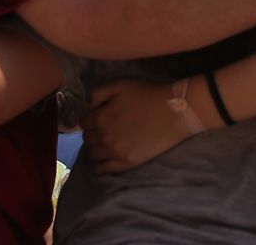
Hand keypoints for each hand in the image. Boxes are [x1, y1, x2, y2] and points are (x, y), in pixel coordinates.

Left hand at [80, 78, 200, 172]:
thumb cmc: (147, 95)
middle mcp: (104, 136)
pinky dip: (97, 168)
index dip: (88, 119)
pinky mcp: (126, 163)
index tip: (94, 119)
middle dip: (91, 133)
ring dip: (93, 149)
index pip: (82, 122)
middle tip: (100, 131)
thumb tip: (88, 107)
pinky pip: (103, 169)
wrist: (173, 112)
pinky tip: (98, 165)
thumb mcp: (120, 85)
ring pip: (92, 154)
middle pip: (87, 138)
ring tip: (100, 146)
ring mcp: (115, 152)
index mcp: (101, 117)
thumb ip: (98, 93)